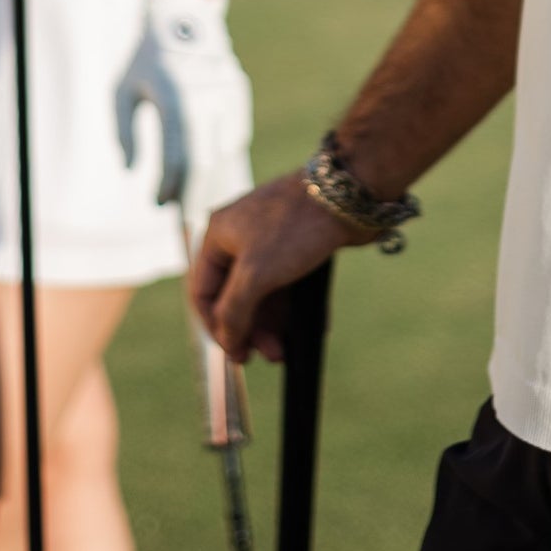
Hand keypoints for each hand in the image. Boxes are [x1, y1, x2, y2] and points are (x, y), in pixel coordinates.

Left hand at [116, 0, 253, 235]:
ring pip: (225, 151)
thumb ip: (123, 132)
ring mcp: (227, 93)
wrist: (181, 13)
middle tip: (188, 229)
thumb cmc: (144, 57)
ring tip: (201, 212)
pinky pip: (235, 136)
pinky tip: (215, 180)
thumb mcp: (122, 90)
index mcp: (174, 95)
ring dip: (213, 184)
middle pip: (205, 160)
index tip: (158, 204)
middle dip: (197, 198)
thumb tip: (133, 171)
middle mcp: (205, 95)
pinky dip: (225, 160)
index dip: (168, 184)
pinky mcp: (238, 92)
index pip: (176, 153)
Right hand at [192, 172, 360, 362]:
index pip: (203, 291)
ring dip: (272, 324)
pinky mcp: (295, 243)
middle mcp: (239, 236)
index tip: (236, 353)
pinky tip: (307, 328)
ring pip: (262, 292)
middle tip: (270, 354)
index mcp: (218, 235)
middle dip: (250, 329)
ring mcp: (268, 239)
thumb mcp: (255, 275)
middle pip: (234, 296)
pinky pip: (286, 283)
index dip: (216, 327)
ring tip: (286, 349)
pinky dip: (291, 307)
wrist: (347, 195)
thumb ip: (234, 312)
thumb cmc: (294, 228)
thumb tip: (227, 343)